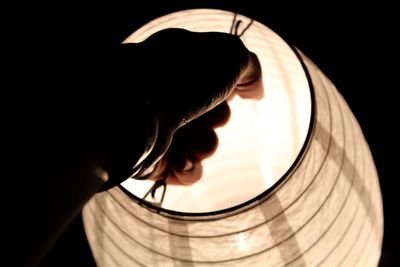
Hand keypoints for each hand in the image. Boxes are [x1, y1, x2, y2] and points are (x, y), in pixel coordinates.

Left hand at [130, 29, 263, 184]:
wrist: (134, 112)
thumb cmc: (181, 78)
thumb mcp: (228, 55)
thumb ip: (250, 68)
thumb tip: (255, 92)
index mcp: (182, 68)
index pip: (217, 82)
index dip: (227, 87)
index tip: (228, 87)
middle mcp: (171, 97)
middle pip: (215, 116)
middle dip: (217, 116)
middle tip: (204, 110)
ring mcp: (162, 128)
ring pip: (204, 146)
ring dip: (204, 144)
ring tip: (186, 135)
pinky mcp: (154, 159)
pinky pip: (187, 170)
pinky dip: (188, 167)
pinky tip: (178, 158)